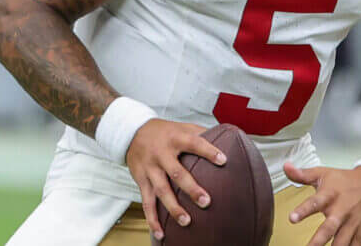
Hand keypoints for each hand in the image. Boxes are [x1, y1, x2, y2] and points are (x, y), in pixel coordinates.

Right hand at [125, 119, 226, 241]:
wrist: (132, 132)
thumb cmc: (164, 131)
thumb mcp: (182, 127)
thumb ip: (201, 133)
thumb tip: (228, 139)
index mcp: (175, 138)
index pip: (194, 143)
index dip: (208, 151)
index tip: (224, 160)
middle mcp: (162, 154)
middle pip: (177, 173)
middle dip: (191, 188)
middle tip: (206, 202)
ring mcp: (150, 168)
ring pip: (161, 190)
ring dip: (173, 207)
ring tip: (187, 221)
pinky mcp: (141, 180)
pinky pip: (146, 203)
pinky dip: (152, 219)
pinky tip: (161, 234)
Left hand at [284, 162, 360, 245]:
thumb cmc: (345, 180)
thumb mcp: (323, 174)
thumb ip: (302, 175)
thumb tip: (286, 167)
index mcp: (330, 195)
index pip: (315, 202)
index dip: (303, 211)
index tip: (292, 218)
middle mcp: (341, 210)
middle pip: (329, 228)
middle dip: (318, 241)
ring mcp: (352, 223)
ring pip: (342, 242)